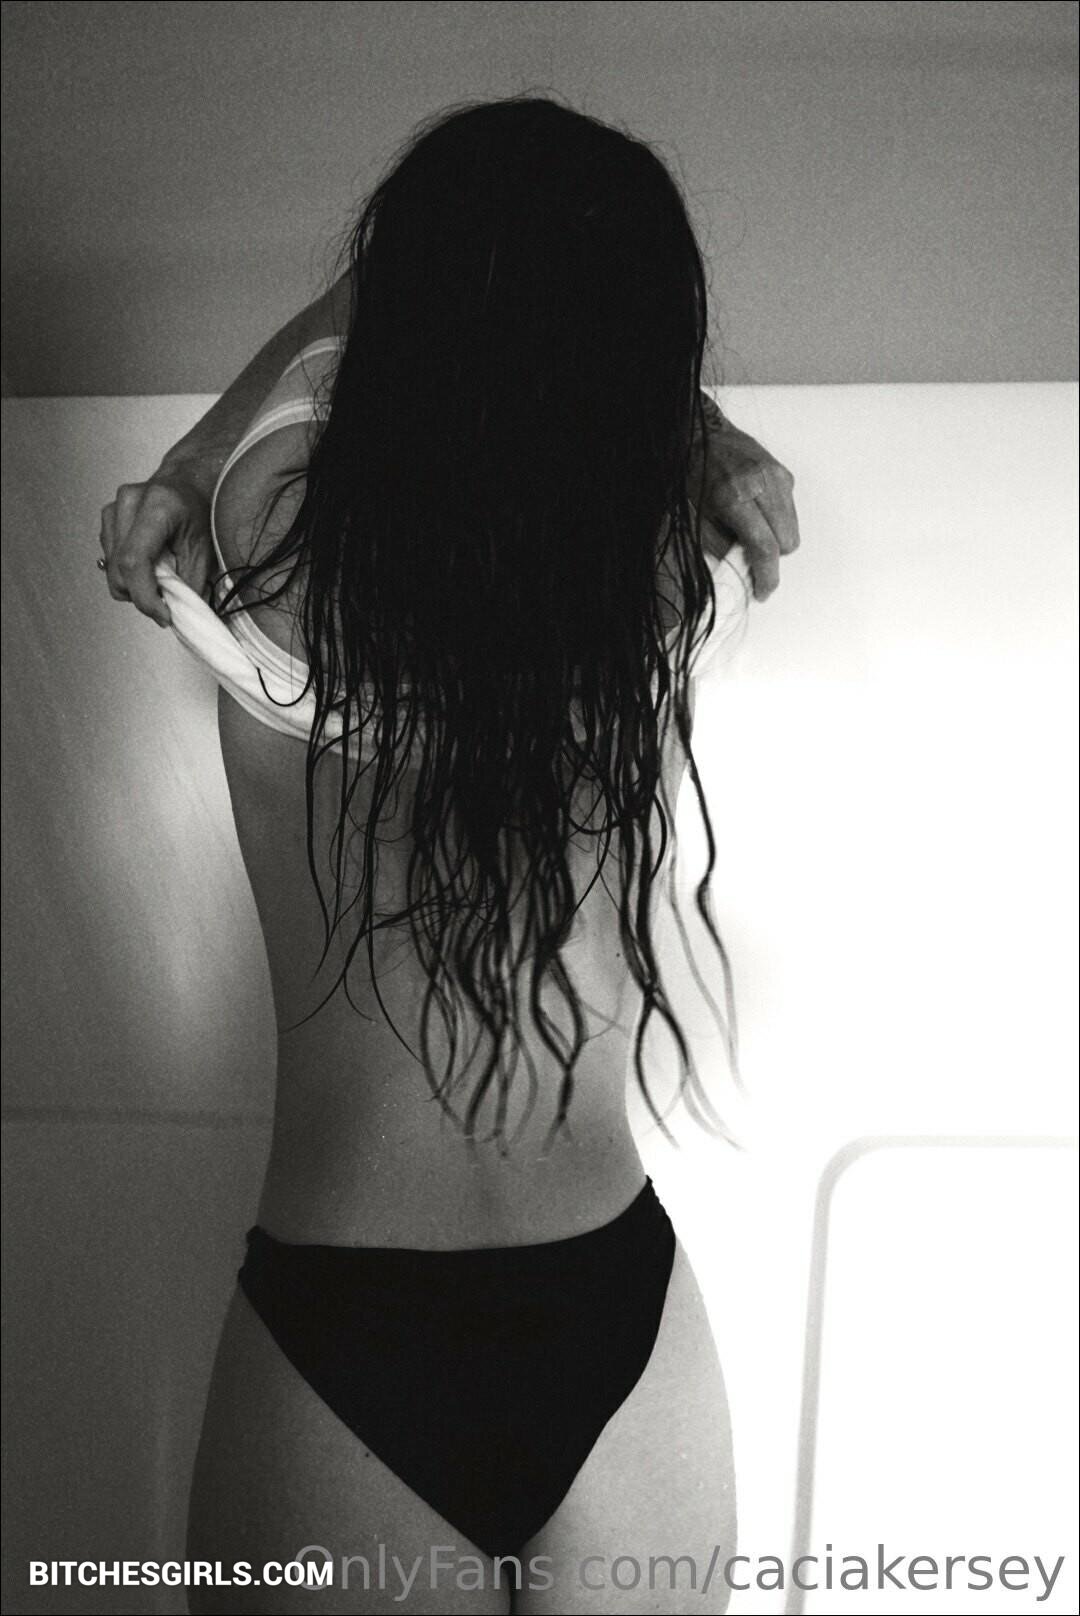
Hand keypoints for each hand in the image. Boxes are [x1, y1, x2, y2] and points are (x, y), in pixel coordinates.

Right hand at [99, 472, 214, 626]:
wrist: (188, 482)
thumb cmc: (200, 511)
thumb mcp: (204, 548)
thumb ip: (190, 582)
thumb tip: (177, 614)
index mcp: (158, 505)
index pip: (135, 560)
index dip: (145, 596)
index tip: (163, 615)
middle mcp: (129, 503)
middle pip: (118, 569)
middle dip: (140, 595)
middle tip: (165, 601)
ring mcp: (113, 508)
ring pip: (110, 568)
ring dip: (133, 585)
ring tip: (159, 578)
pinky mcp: (106, 518)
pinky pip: (109, 559)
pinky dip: (127, 573)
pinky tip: (148, 565)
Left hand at [690, 394, 799, 600]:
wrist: (702, 435)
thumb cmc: (694, 475)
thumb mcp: (696, 517)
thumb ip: (720, 546)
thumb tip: (741, 572)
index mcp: (734, 498)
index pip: (765, 547)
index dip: (767, 576)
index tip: (763, 591)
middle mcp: (761, 485)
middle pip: (787, 542)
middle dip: (772, 557)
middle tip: (751, 557)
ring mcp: (776, 477)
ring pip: (793, 529)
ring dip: (777, 540)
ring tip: (753, 532)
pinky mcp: (784, 474)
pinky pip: (791, 512)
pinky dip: (779, 520)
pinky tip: (759, 513)